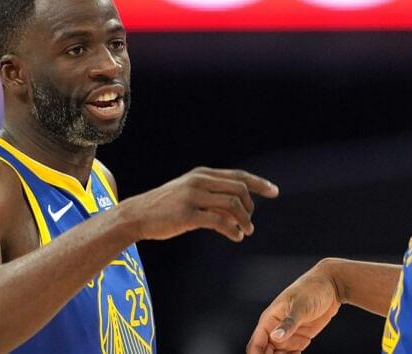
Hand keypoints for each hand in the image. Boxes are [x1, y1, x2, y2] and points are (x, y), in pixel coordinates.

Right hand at [122, 167, 278, 241]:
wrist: (137, 215)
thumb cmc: (165, 207)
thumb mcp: (188, 192)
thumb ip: (212, 195)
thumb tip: (238, 209)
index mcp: (201, 174)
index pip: (238, 175)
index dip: (259, 183)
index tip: (275, 191)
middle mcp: (199, 181)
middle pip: (239, 189)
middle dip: (250, 207)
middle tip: (250, 222)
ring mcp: (193, 196)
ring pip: (232, 205)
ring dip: (244, 220)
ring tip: (245, 232)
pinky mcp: (188, 214)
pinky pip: (220, 221)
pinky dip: (232, 230)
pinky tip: (235, 237)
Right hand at [247, 262, 341, 353]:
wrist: (331, 286)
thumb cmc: (312, 289)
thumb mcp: (300, 306)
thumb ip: (288, 322)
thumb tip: (275, 336)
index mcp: (270, 319)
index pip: (256, 344)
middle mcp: (275, 328)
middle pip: (265, 352)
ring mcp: (287, 334)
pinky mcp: (299, 338)